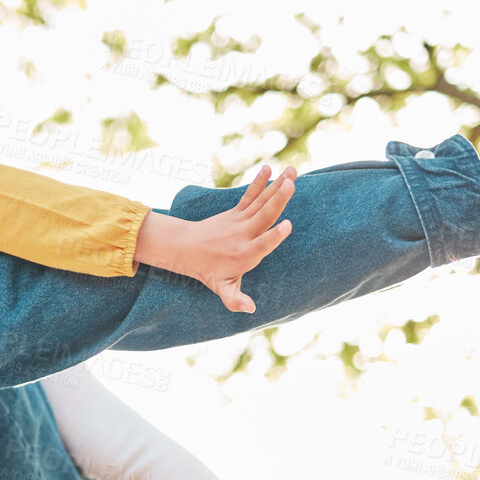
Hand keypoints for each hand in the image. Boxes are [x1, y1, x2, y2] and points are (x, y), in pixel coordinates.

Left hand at [134, 165, 295, 311]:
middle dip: (278, 200)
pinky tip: (269, 169)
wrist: (187, 249)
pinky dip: (259, 182)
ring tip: (292, 172)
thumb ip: (236, 300)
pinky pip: (250, 196)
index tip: (287, 226)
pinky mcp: (236, 212)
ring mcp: (239, 221)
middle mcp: (243, 235)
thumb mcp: (223, 289)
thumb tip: (252, 310)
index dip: (274, 236)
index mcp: (244, 255)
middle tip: (291, 184)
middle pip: (264, 216)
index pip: (261, 245)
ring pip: (261, 202)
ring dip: (277, 186)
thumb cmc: (210, 272)